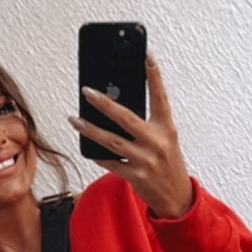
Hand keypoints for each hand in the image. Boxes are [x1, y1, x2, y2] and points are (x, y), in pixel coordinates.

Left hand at [69, 55, 193, 219]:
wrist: (176, 196)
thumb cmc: (167, 162)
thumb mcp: (164, 139)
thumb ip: (146, 123)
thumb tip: (114, 107)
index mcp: (166, 128)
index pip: (160, 97)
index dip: (154, 75)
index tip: (146, 55)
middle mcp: (156, 142)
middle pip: (126, 118)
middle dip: (104, 103)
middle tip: (87, 91)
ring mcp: (145, 160)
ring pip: (111, 141)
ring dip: (90, 129)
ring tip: (74, 119)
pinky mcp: (135, 176)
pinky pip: (110, 162)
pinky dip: (96, 153)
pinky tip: (86, 146)